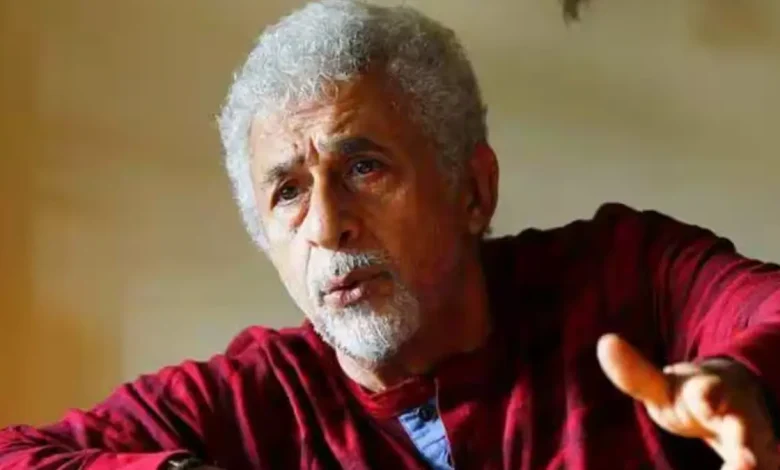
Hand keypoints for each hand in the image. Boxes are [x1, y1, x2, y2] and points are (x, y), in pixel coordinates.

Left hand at [597, 333, 779, 469]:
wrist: (736, 398)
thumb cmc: (693, 395)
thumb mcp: (664, 387)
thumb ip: (636, 373)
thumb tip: (605, 342)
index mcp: (710, 391)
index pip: (712, 391)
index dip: (709, 395)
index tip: (707, 401)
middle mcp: (741, 417)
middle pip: (750, 433)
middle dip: (748, 450)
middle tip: (745, 464)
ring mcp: (758, 441)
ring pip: (766, 457)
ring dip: (755, 464)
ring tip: (747, 469)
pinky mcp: (766, 459)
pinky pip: (765, 465)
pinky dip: (758, 468)